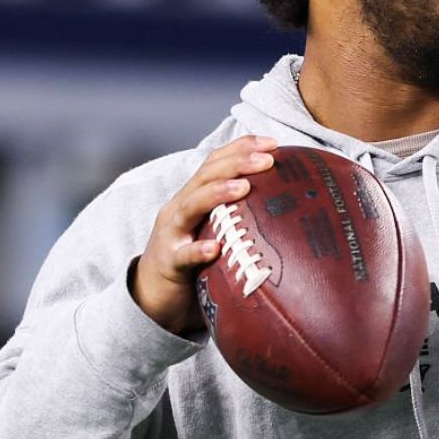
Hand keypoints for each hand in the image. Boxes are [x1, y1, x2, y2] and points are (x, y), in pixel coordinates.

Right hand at [132, 135, 278, 333]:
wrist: (152, 295)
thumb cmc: (192, 259)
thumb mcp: (214, 229)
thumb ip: (238, 215)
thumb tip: (286, 206)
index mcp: (193, 196)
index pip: (215, 162)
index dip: (242, 147)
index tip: (273, 143)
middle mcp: (180, 208)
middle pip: (205, 176)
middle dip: (236, 162)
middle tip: (267, 160)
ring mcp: (171, 234)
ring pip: (190, 206)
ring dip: (217, 193)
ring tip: (244, 187)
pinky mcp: (168, 263)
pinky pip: (182, 256)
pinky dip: (197, 250)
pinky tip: (214, 249)